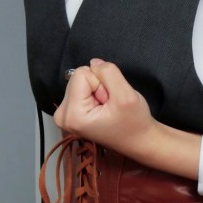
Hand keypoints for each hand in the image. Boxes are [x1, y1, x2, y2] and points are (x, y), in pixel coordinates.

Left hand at [53, 59, 200, 179]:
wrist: (139, 140)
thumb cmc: (134, 123)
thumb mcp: (126, 94)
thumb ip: (108, 72)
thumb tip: (94, 62)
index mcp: (72, 115)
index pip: (81, 74)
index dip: (101, 82)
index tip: (110, 100)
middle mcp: (63, 115)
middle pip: (78, 77)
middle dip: (98, 86)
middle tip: (110, 104)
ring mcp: (65, 114)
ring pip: (81, 81)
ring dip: (98, 89)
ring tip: (108, 107)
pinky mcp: (71, 112)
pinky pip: (82, 87)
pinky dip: (96, 93)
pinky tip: (104, 108)